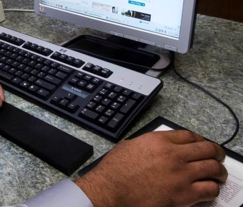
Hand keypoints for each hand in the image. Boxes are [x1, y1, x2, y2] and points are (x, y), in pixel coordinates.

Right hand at [75, 130, 226, 206]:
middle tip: (217, 157)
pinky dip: (213, 189)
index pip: (189, 136)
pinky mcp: (184, 195)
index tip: (202, 144)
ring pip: (213, 168)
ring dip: (219, 171)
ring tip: (219, 175)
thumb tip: (158, 147)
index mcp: (158, 140)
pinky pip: (209, 190)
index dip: (200, 139)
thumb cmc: (115, 171)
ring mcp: (181, 175)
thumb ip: (148, 144)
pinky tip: (209, 190)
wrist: (111, 190)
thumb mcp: (130, 146)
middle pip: (206, 148)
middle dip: (215, 153)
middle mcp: (173, 155)